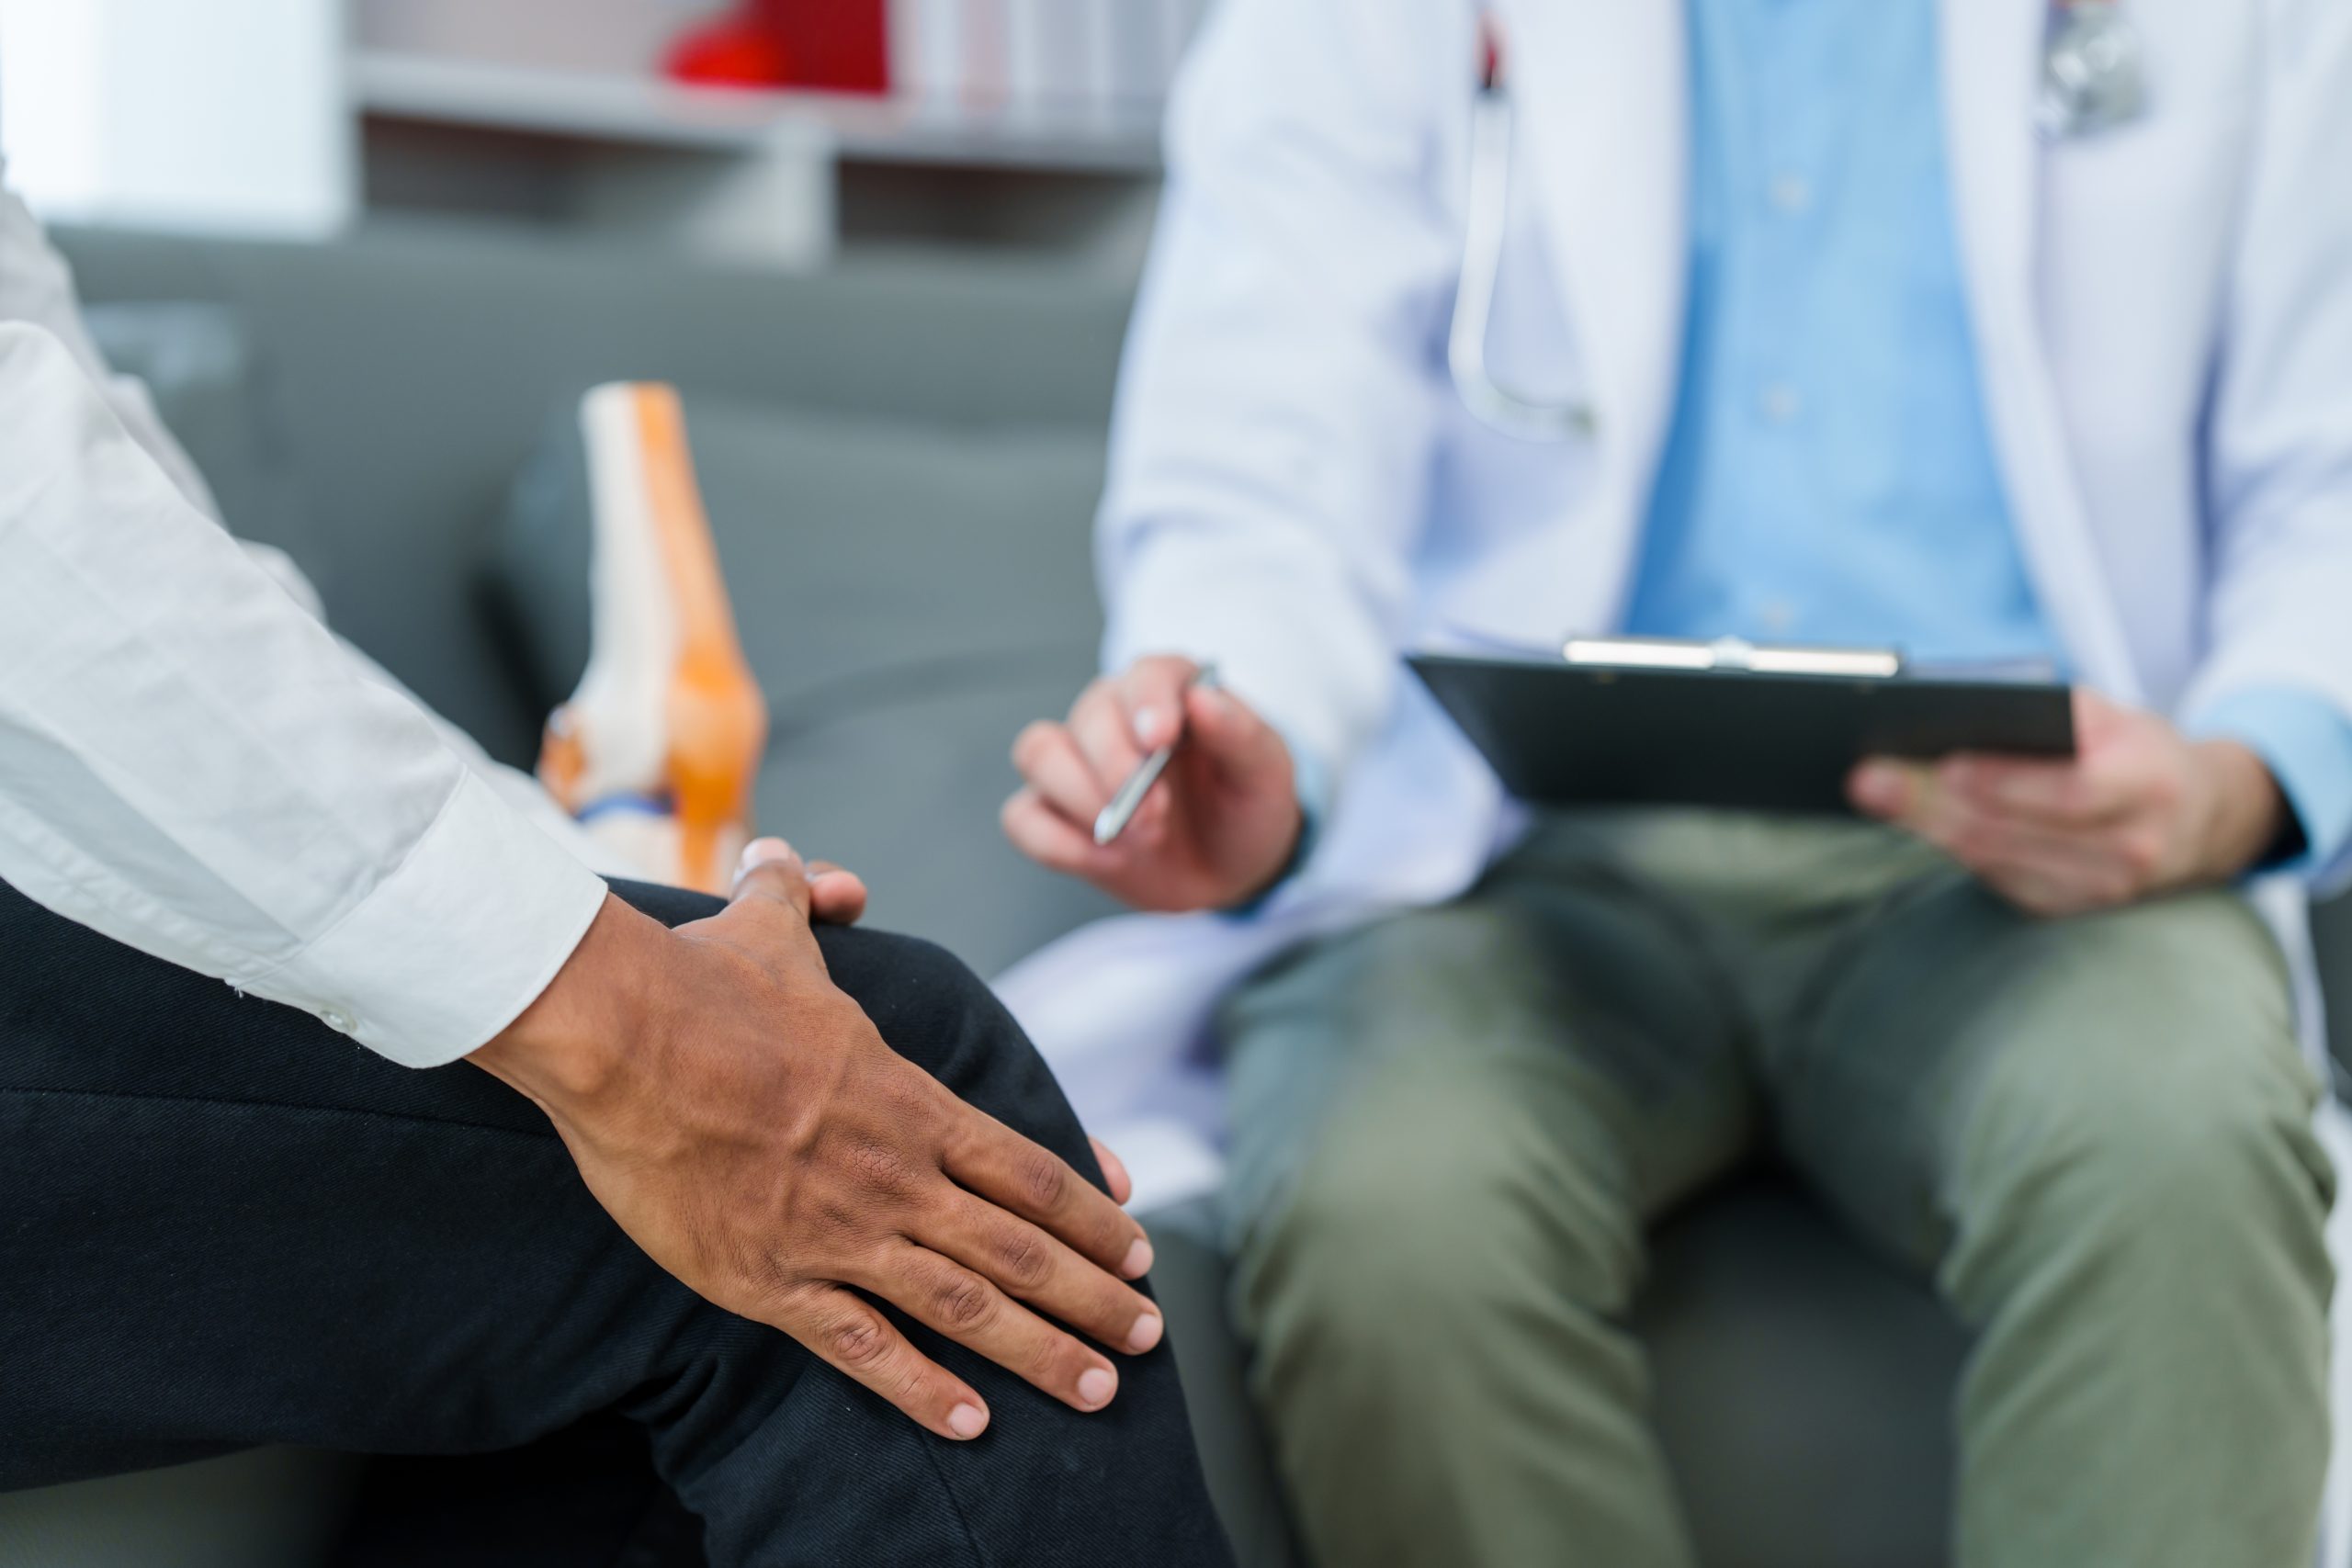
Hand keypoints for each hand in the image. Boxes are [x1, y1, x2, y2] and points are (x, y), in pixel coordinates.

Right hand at [469, 839, 1163, 1440]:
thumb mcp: (771, 925)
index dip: (1091, 1214)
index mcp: (910, 1101)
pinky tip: (970, 1424)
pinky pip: (862, 1346)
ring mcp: (839, 1233)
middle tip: (1148, 1334)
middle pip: (1021, 1248)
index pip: (1029, 1169)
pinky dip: (921, 1389)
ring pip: (965, 1306)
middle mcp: (895, 1175)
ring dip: (1040, 1352)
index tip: (1138, 1247)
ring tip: (1096, 1390)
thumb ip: (810, 900)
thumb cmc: (700, 982)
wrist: (623, 1036)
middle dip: (1093, 1296)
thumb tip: (825, 874)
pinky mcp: (771, 1279)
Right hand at [1003, 654, 1304, 911]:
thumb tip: (1202, 699)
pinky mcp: (1055, 813)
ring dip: (1080, 798)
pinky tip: (1106, 860)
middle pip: (1087, 717)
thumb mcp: (1266, 774)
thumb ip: (1241, 733)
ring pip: (1037, 753)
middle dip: (1118, 770)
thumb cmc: (1246, 808)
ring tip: (1134, 838)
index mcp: (1169, 692)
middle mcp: (1114, 717)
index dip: (1147, 702)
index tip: (1160, 740)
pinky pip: (1022, 817)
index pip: (1146, 675)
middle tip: (1157, 817)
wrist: (1232, 870)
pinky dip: (1057, 842)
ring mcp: (1077, 764)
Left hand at [1848, 689, 2286, 916]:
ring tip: (1877, 793)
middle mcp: (2133, 846)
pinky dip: (1954, 848)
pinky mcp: (2070, 910)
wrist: (2199, 817)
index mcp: (2150, 784)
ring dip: (1929, 827)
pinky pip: (1998, 880)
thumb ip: (2052, 713)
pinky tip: (1915, 822)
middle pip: (2015, 831)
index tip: (1946, 763)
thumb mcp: (2114, 716)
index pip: (2072, 790)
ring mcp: (2102, 889)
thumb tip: (1960, 715)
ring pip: (1996, 860)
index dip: (2005, 780)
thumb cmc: (2137, 752)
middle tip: (1870, 779)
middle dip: (1934, 804)